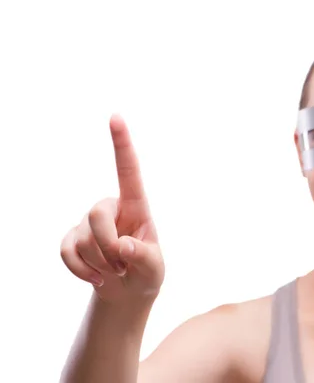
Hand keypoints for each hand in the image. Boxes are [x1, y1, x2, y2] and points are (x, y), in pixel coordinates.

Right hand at [60, 115, 164, 302]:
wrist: (128, 290)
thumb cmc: (146, 271)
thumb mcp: (154, 268)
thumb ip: (144, 257)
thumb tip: (123, 247)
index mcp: (136, 206)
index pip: (128, 171)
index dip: (122, 144)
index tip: (116, 117)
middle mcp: (111, 208)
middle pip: (97, 215)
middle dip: (108, 246)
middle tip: (123, 266)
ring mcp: (88, 223)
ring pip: (83, 240)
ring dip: (100, 264)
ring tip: (116, 271)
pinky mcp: (72, 239)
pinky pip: (66, 253)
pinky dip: (81, 271)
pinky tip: (96, 278)